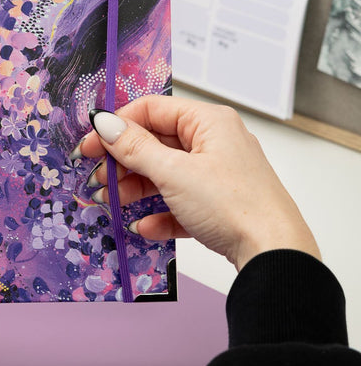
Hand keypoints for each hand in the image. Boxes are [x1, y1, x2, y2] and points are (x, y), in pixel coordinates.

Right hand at [78, 95, 319, 270]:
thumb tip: (106, 124)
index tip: (89, 146)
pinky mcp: (219, 206)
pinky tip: (144, 226)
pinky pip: (180, 202)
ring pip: (165, 174)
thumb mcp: (174, 172)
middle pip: (155, 143)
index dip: (117, 126)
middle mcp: (214, 142)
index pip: (151, 109)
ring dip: (135, 189)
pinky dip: (159, 212)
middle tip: (98, 179)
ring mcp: (218, 175)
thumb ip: (135, 147)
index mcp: (208, 122)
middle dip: (123, 163)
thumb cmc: (232, 205)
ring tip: (112, 205)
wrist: (276, 256)